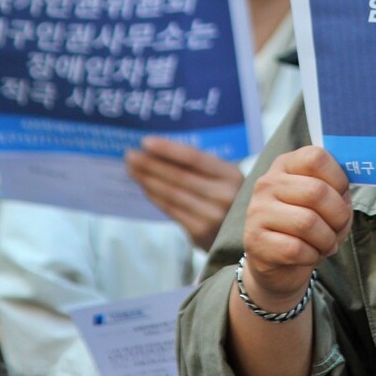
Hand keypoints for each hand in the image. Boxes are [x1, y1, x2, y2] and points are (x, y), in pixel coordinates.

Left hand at [125, 136, 243, 250]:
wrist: (245, 233)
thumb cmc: (230, 197)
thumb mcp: (225, 178)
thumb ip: (201, 166)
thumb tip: (159, 152)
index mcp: (232, 174)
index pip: (195, 158)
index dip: (168, 149)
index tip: (145, 142)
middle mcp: (225, 195)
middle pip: (179, 176)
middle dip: (151, 165)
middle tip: (130, 155)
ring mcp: (213, 216)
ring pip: (172, 194)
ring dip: (148, 180)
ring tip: (132, 170)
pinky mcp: (200, 232)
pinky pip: (171, 210)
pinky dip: (155, 197)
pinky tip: (145, 188)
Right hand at [240, 146, 351, 310]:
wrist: (276, 260)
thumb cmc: (306, 225)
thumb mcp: (323, 201)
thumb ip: (336, 191)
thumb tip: (344, 196)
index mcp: (286, 164)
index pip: (316, 158)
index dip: (338, 179)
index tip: (341, 195)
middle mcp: (268, 183)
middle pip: (316, 192)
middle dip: (338, 215)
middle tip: (338, 227)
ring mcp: (258, 211)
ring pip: (307, 223)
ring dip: (327, 240)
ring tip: (327, 244)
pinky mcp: (255, 241)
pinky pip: (295, 249)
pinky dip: (312, 256)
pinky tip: (310, 255)